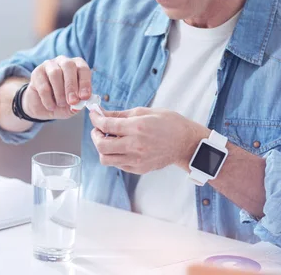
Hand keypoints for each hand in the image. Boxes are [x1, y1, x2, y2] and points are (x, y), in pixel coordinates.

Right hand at [23, 56, 91, 120]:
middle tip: (73, 101)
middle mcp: (63, 61)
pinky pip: (43, 85)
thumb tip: (81, 102)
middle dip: (71, 85)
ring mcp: (49, 65)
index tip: (85, 97)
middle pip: (68, 66)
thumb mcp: (73, 106)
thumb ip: (79, 103)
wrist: (42, 107)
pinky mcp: (36, 73)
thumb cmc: (62, 103)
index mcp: (77, 66)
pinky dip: (48, 99)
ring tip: (61, 104)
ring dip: (59, 92)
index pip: (83, 69)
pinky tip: (51, 106)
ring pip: (55, 73)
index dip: (85, 82)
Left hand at [88, 107, 209, 173]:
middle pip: (101, 145)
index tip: (94, 115)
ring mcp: (137, 160)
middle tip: (99, 129)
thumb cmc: (169, 123)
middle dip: (95, 135)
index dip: (95, 119)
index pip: (106, 125)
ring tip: (109, 139)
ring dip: (102, 148)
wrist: (186, 143)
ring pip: (106, 159)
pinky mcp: (139, 169)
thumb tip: (101, 113)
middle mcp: (135, 145)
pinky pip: (117, 165)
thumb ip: (120, 114)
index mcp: (137, 127)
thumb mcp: (145, 111)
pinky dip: (114, 155)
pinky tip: (121, 147)